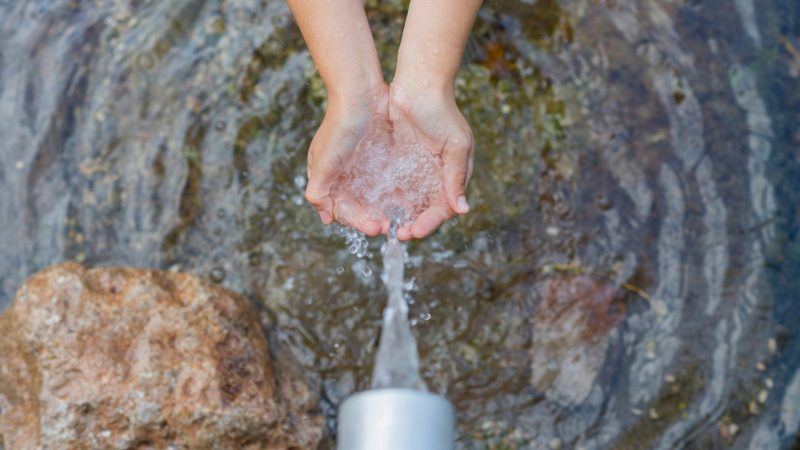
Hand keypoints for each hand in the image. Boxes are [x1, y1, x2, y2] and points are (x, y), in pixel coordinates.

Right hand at [304, 83, 389, 236]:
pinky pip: (386, 181)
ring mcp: (361, 165)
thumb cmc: (339, 125)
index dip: (358, 222)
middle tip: (391, 226)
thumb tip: (325, 217)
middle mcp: (343, 175)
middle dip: (373, 218)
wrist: (360, 92)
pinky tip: (406, 200)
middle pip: (358, 207)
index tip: (376, 228)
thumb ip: (319, 190)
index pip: (342, 210)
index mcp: (326, 178)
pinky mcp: (378, 156)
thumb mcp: (324, 161)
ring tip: (401, 218)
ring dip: (384, 210)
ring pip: (373, 197)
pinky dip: (393, 194)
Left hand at [388, 81, 473, 239]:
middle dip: (412, 224)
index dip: (429, 223)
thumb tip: (463, 209)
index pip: (443, 209)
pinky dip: (386, 200)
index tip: (413, 232)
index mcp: (452, 176)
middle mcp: (434, 177)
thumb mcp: (455, 144)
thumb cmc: (442, 111)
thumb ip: (456, 176)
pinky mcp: (397, 163)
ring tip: (384, 226)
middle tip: (396, 234)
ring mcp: (415, 171)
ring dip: (398, 216)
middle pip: (424, 211)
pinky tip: (375, 208)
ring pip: (407, 202)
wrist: (418, 84)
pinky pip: (391, 187)